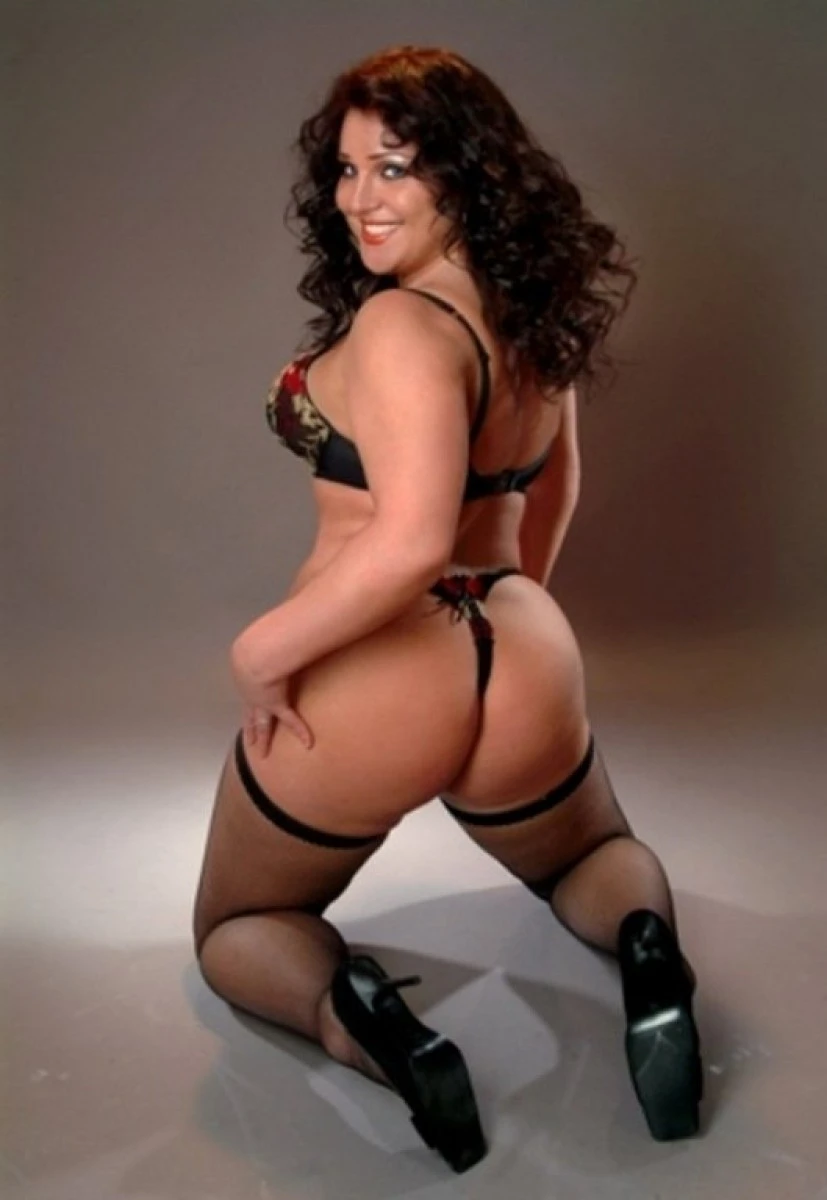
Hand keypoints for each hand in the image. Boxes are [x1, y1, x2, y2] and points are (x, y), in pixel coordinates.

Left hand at [230, 641, 313, 756]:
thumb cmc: (256, 644)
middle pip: (250, 717)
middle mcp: (251, 694)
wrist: (256, 656)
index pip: (247, 695)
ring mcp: (262, 702)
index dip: (248, 705)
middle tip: (250, 743)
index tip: (248, 714)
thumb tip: (277, 625)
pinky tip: (308, 742)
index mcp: (246, 678)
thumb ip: (269, 637)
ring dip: (263, 738)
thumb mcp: (258, 642)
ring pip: (262, 724)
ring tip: (262, 752)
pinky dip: (300, 731)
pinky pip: (290, 721)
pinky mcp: (277, 706)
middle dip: (250, 730)